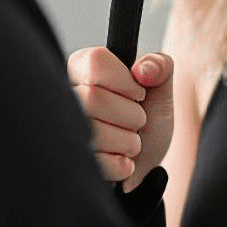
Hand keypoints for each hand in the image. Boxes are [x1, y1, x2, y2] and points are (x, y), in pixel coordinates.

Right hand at [67, 46, 175, 188]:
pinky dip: (122, 165)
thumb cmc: (148, 116)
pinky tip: (122, 159)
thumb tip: (143, 70)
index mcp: (82, 68)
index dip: (125, 81)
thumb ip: (160, 66)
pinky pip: (98, 163)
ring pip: (95, 133)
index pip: (95, 61)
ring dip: (129, 141)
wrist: (147, 158)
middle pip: (93, 98)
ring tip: (130, 140)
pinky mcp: (73, 162)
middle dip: (131, 115)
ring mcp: (66, 131)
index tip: (138, 93)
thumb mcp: (160, 87)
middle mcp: (65, 95)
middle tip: (137, 120)